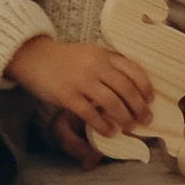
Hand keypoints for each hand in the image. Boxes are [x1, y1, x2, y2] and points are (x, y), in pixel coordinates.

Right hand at [8, 35, 154, 137]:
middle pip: (126, 89)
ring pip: (112, 103)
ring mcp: (81, 80)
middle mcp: (95, 66)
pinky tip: (109, 132)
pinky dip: (103, 125)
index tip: (151, 99)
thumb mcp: (90, 53)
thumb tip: (132, 81)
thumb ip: (108, 63)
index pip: (133, 69)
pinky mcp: (67, 95)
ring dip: (124, 118)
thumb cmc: (64, 58)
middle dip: (139, 107)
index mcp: (103, 54)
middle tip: (145, 120)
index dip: (145, 86)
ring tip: (129, 127)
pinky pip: (91, 114)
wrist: (33, 56)